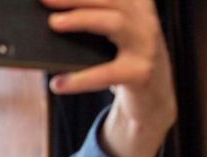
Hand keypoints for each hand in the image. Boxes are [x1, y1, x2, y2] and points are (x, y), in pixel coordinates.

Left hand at [43, 0, 176, 156]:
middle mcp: (145, 21)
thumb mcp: (115, 36)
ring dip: (81, 19)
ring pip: (114, 22)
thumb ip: (95, 20)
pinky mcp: (142, 73)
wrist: (154, 97)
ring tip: (54, 23)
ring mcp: (146, 46)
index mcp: (138, 7)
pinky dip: (80, 79)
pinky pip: (107, 74)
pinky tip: (57, 84)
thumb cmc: (124, 61)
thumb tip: (52, 20)